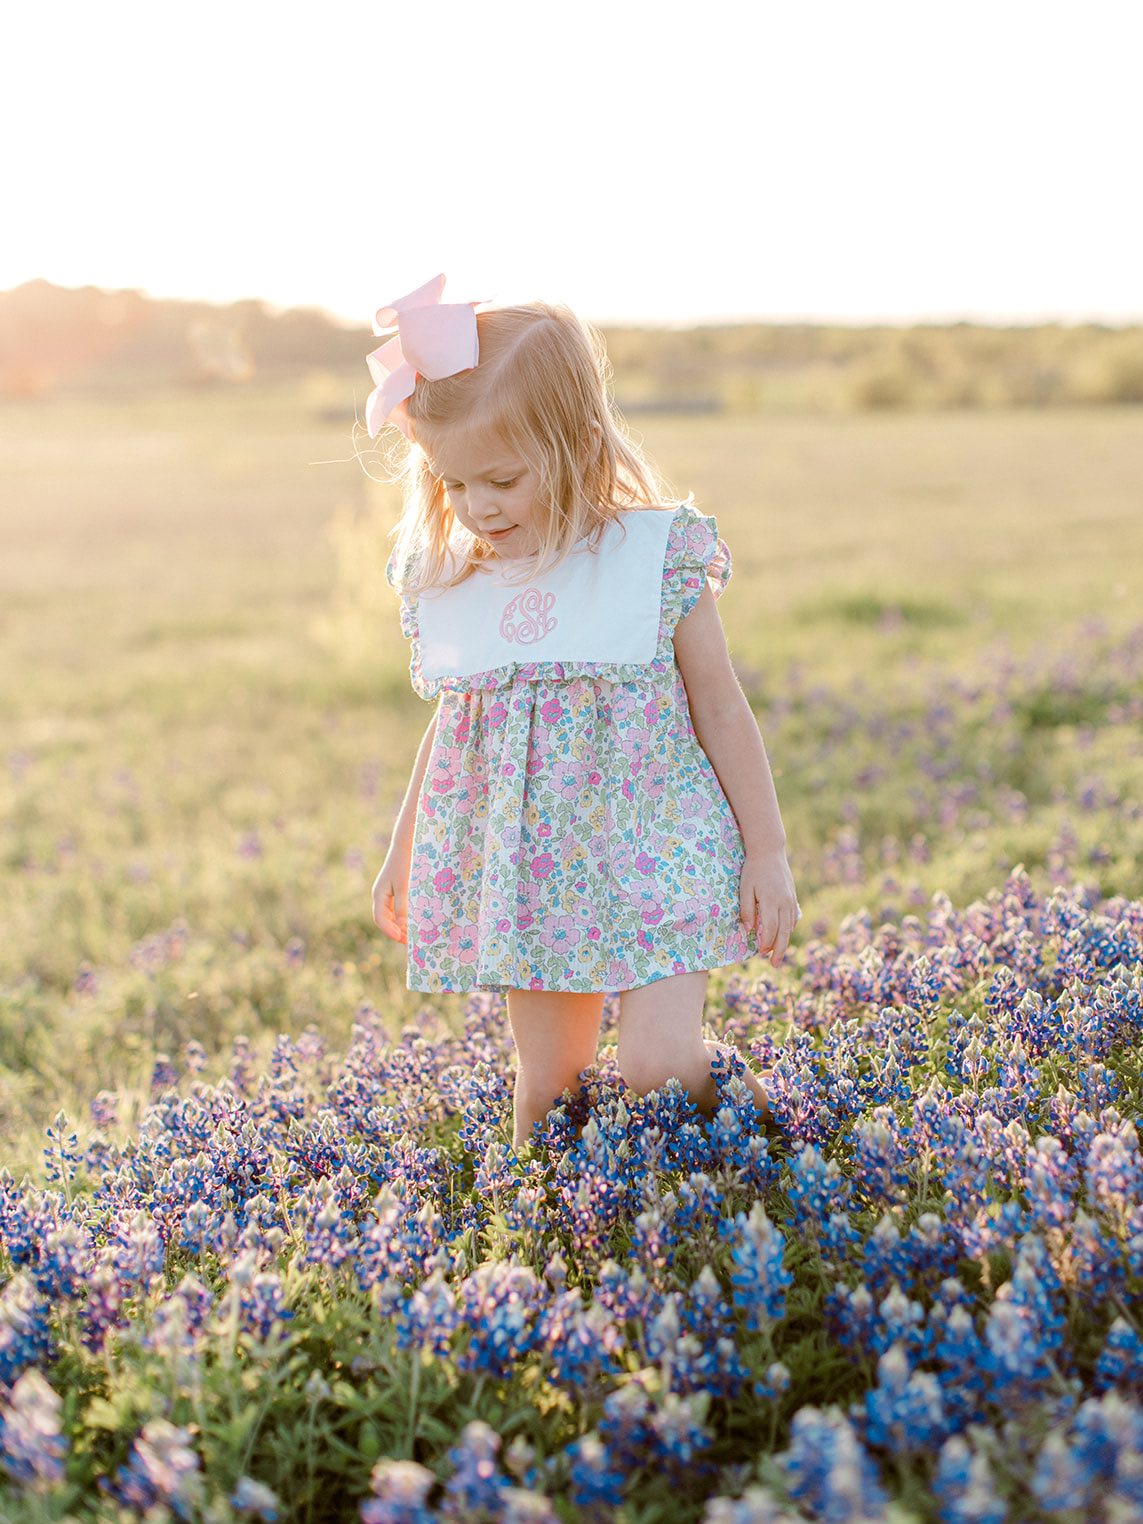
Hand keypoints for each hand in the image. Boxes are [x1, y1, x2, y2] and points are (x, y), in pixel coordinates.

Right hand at [372, 838, 411, 943]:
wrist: (405, 846)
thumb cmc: (404, 865)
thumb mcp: (404, 886)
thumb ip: (402, 906)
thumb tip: (402, 925)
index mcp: (378, 895)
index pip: (380, 920)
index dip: (390, 931)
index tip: (401, 940)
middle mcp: (380, 896)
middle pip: (385, 920)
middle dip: (395, 931)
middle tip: (409, 942)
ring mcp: (386, 894)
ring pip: (391, 916)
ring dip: (399, 926)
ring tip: (412, 934)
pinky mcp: (394, 891)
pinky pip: (396, 909)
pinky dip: (403, 918)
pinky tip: (413, 922)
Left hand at [739, 847, 799, 967]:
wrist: (769, 851)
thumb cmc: (753, 869)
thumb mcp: (745, 888)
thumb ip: (747, 910)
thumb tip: (750, 930)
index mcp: (771, 901)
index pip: (771, 928)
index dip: (766, 943)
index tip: (760, 953)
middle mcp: (784, 902)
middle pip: (784, 932)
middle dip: (779, 950)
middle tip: (774, 965)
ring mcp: (790, 899)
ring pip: (790, 926)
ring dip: (784, 941)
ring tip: (778, 954)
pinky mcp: (792, 896)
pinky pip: (792, 918)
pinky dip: (789, 929)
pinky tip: (784, 935)